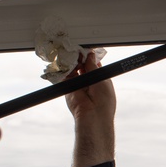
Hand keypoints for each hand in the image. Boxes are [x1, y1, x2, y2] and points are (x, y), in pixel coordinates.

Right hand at [64, 52, 115, 166]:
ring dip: (69, 62)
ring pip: (72, 69)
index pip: (92, 63)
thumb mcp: (101, 80)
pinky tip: (62, 62)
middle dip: (77, 56)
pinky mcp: (68, 90)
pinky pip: (64, 77)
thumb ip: (93, 67)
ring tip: (67, 53)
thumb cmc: (104, 103)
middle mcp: (88, 81)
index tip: (84, 47)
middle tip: (74, 48)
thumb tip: (90, 54)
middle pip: (81, 64)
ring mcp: (78, 85)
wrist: (93, 119)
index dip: (88, 54)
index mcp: (100, 78)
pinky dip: (62, 70)